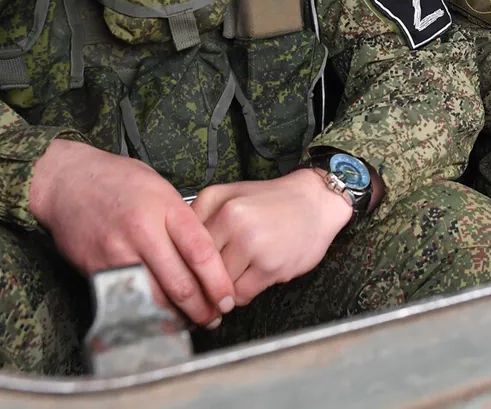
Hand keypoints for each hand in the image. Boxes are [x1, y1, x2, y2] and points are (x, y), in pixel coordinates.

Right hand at [28, 139, 234, 327]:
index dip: (218, 282)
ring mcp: (117, 254)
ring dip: (177, 316)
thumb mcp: (161, 189)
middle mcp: (142, 232)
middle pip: (180, 284)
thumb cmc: (119, 181)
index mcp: (165, 208)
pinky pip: (129, 300)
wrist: (68, 181)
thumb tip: (207, 257)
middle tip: (214, 317)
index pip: (200, 253)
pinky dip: (147, 312)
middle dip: (202, 309)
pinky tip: (160, 315)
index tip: (228, 298)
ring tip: (191, 320)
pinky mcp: (97, 270)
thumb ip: (183, 221)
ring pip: (155, 299)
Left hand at [190, 168, 351, 306]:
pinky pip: (241, 295)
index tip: (183, 276)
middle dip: (201, 282)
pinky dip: (243, 293)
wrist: (316, 201)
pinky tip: (254, 278)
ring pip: (217, 285)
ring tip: (238, 275)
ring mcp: (251, 243)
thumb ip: (200, 217)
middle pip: (197, 268)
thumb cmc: (271, 202)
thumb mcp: (230, 195)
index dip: (182, 265)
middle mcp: (230, 220)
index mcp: (215, 201)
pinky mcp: (269, 265)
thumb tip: (175, 255)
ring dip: (223, 289)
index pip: (182, 245)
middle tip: (206, 287)